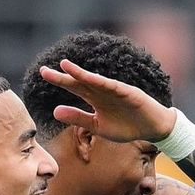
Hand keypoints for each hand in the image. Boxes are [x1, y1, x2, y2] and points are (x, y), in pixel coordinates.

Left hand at [39, 58, 176, 142]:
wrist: (152, 128)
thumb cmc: (126, 126)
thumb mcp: (98, 126)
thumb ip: (78, 118)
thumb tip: (55, 111)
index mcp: (94, 99)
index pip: (74, 87)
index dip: (59, 81)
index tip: (43, 74)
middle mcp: (102, 91)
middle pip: (80, 82)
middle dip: (63, 76)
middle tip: (44, 71)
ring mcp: (115, 90)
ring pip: (94, 80)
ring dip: (80, 74)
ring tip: (64, 66)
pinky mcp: (128, 92)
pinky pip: (112, 86)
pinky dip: (101, 82)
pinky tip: (89, 78)